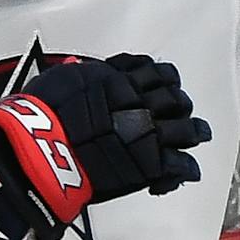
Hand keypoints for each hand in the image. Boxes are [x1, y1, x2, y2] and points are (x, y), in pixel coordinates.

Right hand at [0, 54, 211, 239]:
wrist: (40, 151)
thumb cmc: (40, 115)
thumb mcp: (59, 81)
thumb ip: (77, 75)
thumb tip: (77, 68)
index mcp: (119, 80)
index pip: (154, 71)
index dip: (163, 78)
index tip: (164, 84)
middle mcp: (139, 102)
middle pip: (175, 98)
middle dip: (179, 104)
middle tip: (179, 111)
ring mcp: (148, 134)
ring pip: (188, 128)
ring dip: (195, 131)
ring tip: (199, 134)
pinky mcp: (150, 165)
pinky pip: (180, 165)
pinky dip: (186, 169)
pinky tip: (185, 172)